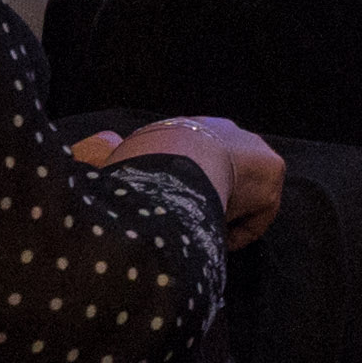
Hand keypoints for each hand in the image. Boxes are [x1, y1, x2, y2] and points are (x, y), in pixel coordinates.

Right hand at [74, 116, 284, 244]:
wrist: (176, 160)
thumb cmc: (141, 162)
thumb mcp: (115, 156)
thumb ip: (102, 154)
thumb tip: (89, 151)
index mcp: (187, 128)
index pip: (189, 159)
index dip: (181, 188)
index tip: (169, 208)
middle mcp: (224, 130)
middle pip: (221, 172)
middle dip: (207, 198)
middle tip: (188, 224)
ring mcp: (252, 147)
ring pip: (239, 193)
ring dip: (222, 214)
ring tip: (199, 233)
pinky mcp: (272, 171)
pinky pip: (257, 212)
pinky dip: (239, 230)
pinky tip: (217, 234)